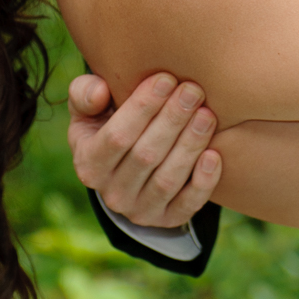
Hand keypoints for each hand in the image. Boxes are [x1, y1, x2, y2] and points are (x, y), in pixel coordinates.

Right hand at [67, 71, 220, 227]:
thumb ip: (84, 94)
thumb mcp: (88, 109)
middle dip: (172, 120)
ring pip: (167, 180)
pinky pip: (187, 205)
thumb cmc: (107, 123)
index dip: (142, 107)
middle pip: (145, 156)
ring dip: (189, 146)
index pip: (116, 136)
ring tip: (207, 115)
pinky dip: (202, 182)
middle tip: (193, 91)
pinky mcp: (166, 220)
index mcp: (88, 164)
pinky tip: (214, 155)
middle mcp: (111, 193)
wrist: (126, 165)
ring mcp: (139, 211)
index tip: (166, 79)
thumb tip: (100, 91)